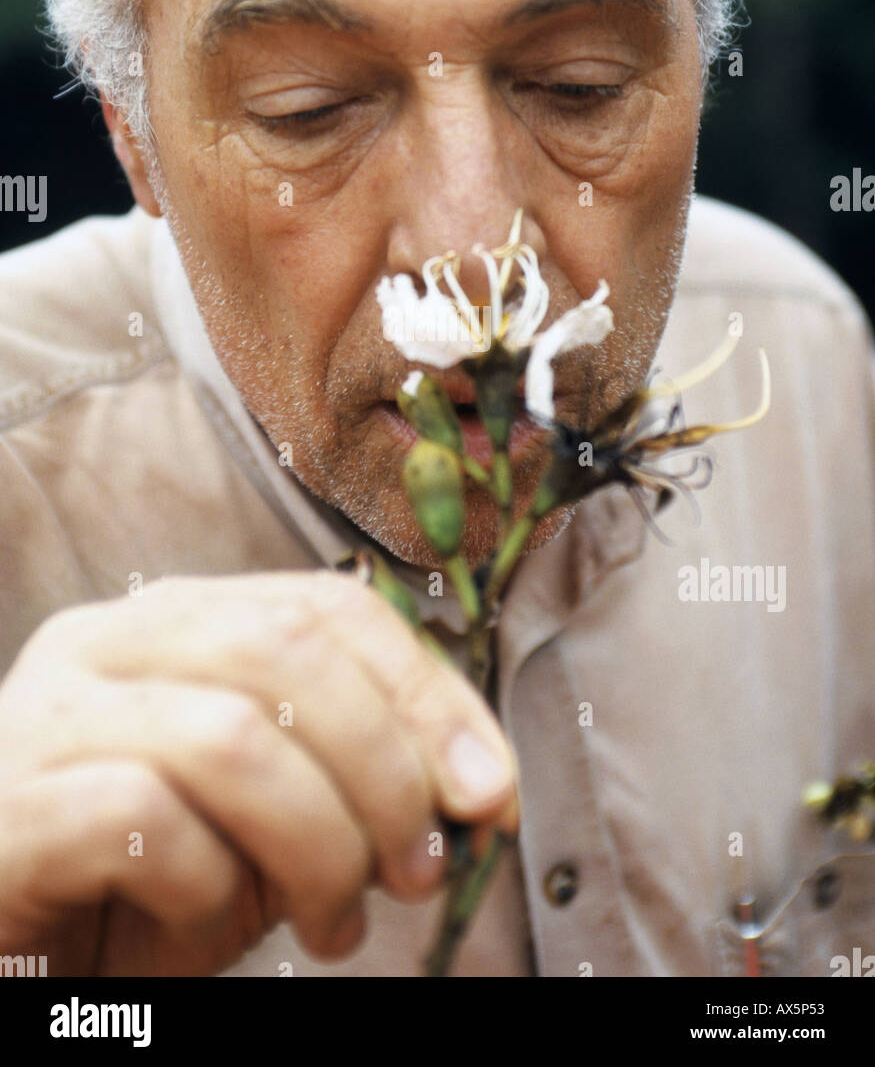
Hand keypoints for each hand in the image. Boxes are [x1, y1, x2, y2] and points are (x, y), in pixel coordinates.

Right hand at [0, 570, 517, 974]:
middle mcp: (105, 643)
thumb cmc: (150, 885)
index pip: (327, 607)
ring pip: (229, 734)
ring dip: (317, 841)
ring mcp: (45, 716)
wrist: (20, 955)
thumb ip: (358, 783)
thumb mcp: (276, 825)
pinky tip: (207, 927)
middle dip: (385, 767)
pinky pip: (141, 817)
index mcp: (177, 622)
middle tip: (417, 872)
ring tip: (333, 922)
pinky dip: (207, 886)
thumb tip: (477, 786)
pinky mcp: (7, 806)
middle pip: (287, 648)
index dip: (426, 692)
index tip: (488, 791)